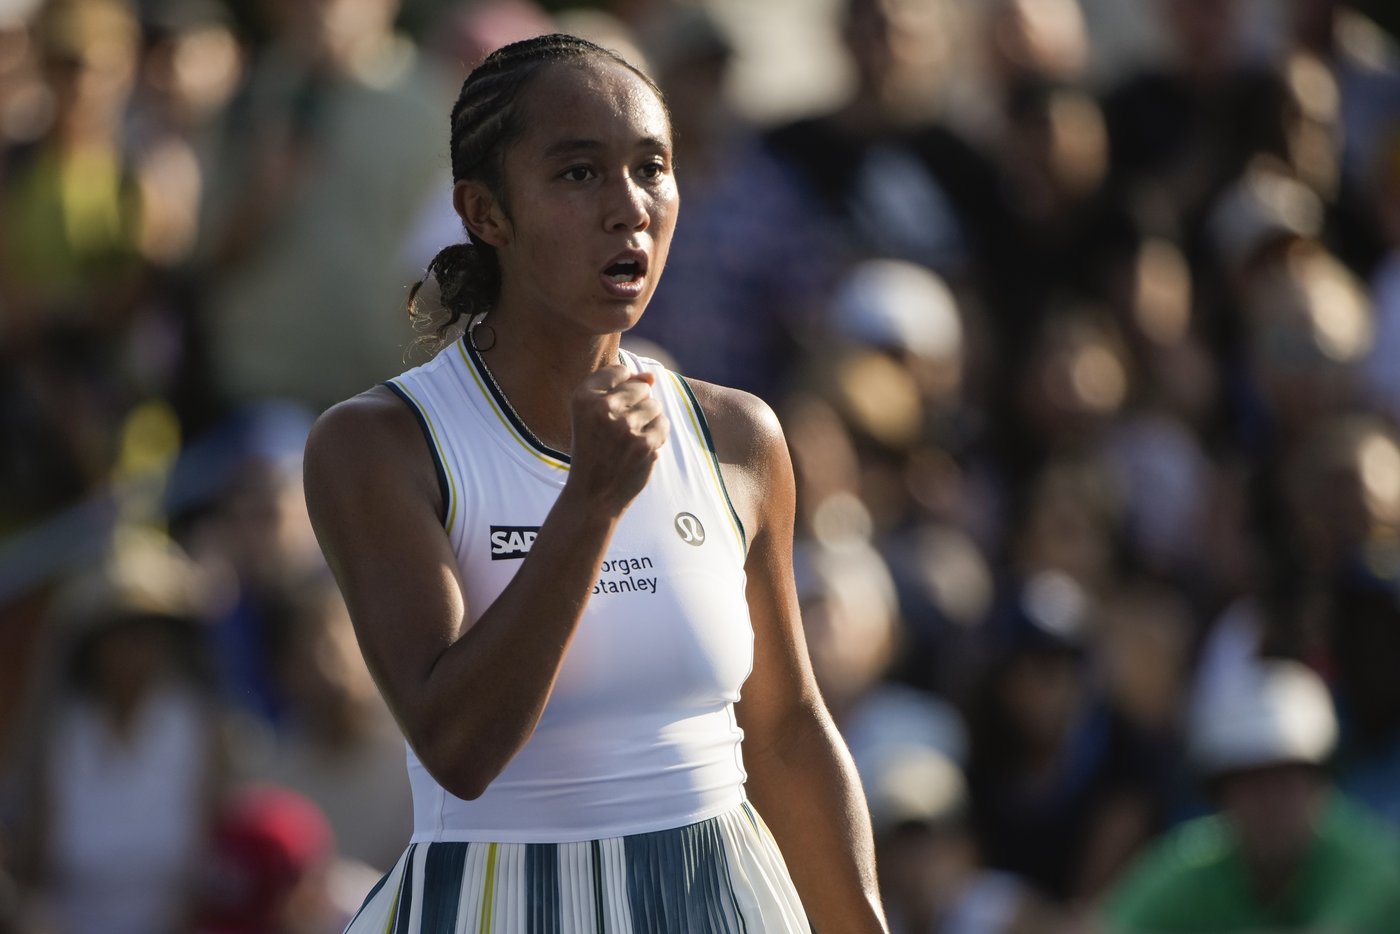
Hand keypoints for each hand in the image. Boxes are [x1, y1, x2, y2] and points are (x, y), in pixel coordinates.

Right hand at [563, 366, 668, 514]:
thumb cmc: (595, 450)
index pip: (620, 370)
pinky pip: (663, 424)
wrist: (593, 495)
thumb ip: (622, 387)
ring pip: (655, 406)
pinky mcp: (643, 443)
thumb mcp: (594, 414)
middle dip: (637, 406)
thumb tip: (652, 376)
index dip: (622, 391)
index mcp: (583, 397)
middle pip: (641, 387)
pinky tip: (639, 450)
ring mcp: (624, 426)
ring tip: (628, 441)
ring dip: (647, 422)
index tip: (609, 413)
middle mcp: (601, 408)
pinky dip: (656, 437)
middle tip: (618, 432)